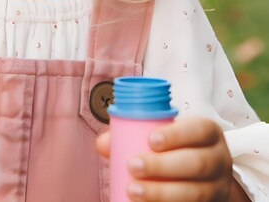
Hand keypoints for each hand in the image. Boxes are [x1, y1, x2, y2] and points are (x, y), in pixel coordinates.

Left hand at [96, 117, 246, 200]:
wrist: (197, 175)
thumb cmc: (172, 147)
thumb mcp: (159, 134)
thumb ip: (129, 133)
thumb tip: (103, 144)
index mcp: (207, 132)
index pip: (198, 130)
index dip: (177, 135)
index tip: (150, 140)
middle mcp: (219, 159)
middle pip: (197, 163)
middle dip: (163, 166)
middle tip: (133, 166)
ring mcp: (218, 187)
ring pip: (196, 193)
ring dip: (162, 193)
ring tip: (133, 190)